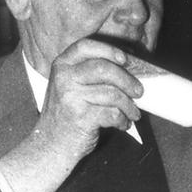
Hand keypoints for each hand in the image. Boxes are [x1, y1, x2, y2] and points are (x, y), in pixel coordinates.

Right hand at [39, 38, 143, 159]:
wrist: (51, 146)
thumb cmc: (68, 115)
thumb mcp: (70, 87)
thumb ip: (89, 74)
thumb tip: (128, 68)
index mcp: (61, 66)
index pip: (85, 46)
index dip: (108, 50)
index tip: (125, 59)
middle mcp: (64, 78)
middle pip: (104, 68)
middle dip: (127, 80)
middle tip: (139, 92)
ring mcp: (71, 97)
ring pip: (112, 93)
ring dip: (129, 106)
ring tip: (133, 114)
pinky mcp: (81, 117)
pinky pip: (112, 113)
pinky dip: (122, 120)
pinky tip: (122, 124)